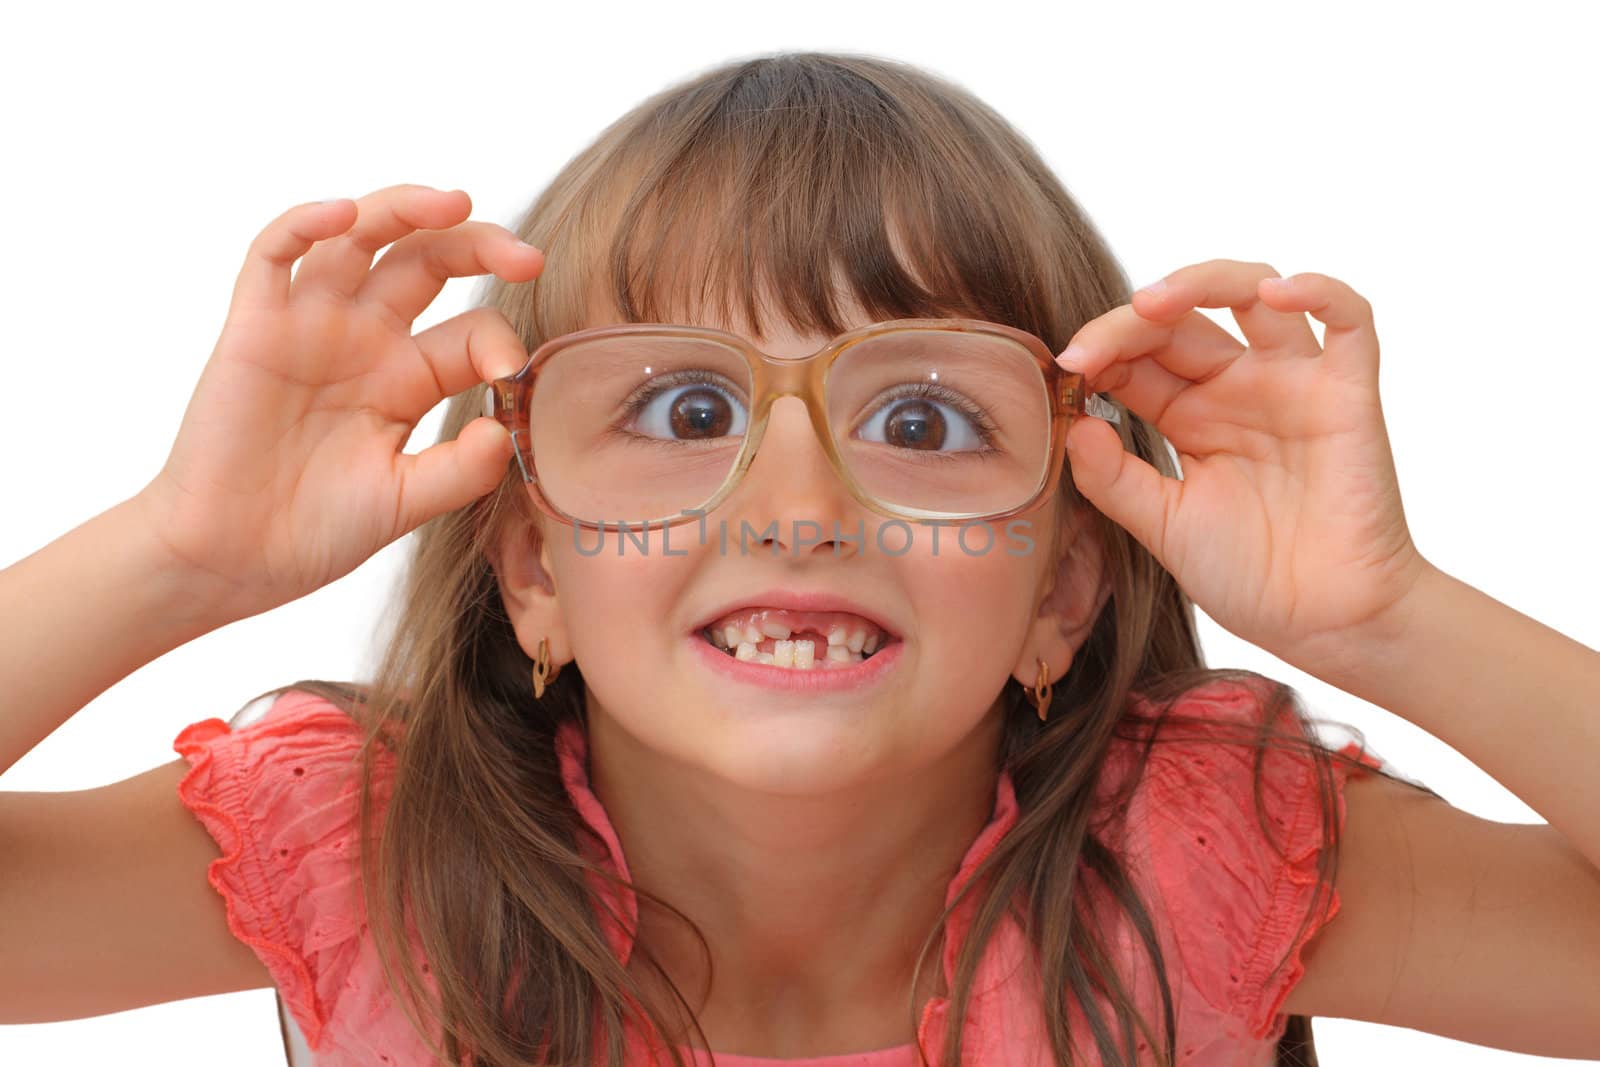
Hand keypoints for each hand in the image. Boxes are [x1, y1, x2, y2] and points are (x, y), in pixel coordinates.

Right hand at [134, 184, 543, 620]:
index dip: (501, 344)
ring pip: (359, 238)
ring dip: (403, 209)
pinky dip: (305, 224)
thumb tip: (502, 427)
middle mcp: (367, 339)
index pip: (472, 332)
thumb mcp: (405, 502)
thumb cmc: (317, 530)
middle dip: (479, 245)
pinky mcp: (255, 327)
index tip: (512, 375)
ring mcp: (311, 326)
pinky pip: (274, 254)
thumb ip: (460, 470)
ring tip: (451, 201)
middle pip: (428, 261)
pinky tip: (343, 215)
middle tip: (526, 255)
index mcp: (410, 378)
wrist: (233, 558)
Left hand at [1056, 259, 1433, 678]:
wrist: (1324, 623)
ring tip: (1153, 303)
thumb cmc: (1250, 577)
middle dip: (1128, 324)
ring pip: (1255, 293)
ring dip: (1202, 282)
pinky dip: (1320, 290)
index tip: (1065, 372)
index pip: (1139, 355)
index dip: (1101, 351)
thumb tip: (1076, 425)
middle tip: (1088, 351)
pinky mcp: (1348, 392)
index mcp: (1191, 414)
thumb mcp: (1163, 526)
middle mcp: (1239, 387)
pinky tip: (1277, 293)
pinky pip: (1349, 320)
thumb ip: (1114, 479)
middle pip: (1181, 320)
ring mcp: (1294, 383)